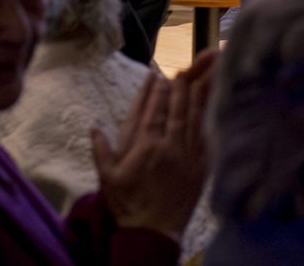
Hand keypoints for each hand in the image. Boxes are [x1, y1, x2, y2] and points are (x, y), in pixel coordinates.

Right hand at [92, 51, 213, 236]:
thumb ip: (101, 151)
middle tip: (180, 72)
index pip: (153, 109)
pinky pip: (206, 138)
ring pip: (194, 120)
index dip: (157, 90)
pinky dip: (207, 121)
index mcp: (147, 145)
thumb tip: (94, 128)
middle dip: (179, 87)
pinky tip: (208, 111)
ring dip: (196, 98)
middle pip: (177, 109)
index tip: (159, 75)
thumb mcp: (107, 179)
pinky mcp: (201, 168)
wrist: (154, 232)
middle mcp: (170, 146)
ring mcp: (189, 156)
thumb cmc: (128, 206)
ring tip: (197, 82)